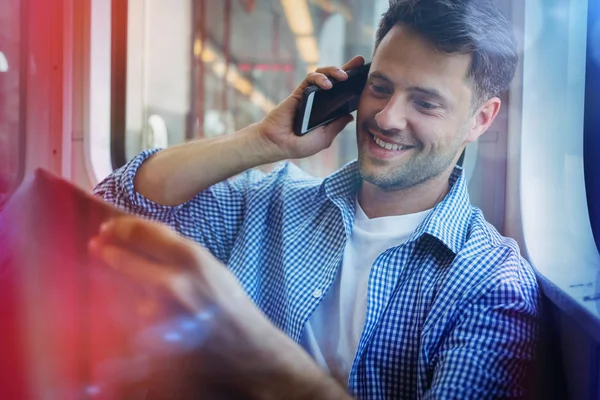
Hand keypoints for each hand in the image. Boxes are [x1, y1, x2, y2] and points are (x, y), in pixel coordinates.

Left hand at [88, 216, 349, 398]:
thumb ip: (177, 254)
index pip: (143, 233)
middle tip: (99, 247)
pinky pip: (129, 322)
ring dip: (125, 289)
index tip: (109, 227)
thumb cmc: (232, 308)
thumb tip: (140, 238)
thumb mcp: (211, 268)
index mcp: (191, 259)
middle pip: (122, 259)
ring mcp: (158, 316)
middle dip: (108, 252)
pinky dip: (132, 317)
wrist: (247, 353)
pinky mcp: (150, 343)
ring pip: (124, 292)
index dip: (121, 227)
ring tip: (149, 297)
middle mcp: (171, 284)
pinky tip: (151, 319)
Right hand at [256, 56, 364, 159]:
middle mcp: (319, 101)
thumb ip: (336, 126)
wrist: (277, 144)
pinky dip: (319, 78)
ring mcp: (309, 95)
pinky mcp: (299, 92)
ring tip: (344, 75)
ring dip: (334, 71)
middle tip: (361, 61)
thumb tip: (350, 116)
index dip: (354, 85)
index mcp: (327, 113)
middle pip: (336, 80)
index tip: (366, 78)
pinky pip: (310, 79)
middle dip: (349, 68)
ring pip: (324, 75)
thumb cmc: (298, 145)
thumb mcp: (324, 138)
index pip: (343, 95)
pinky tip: (327, 84)